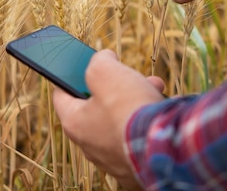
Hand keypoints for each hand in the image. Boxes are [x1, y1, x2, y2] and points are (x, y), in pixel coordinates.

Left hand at [52, 50, 164, 189]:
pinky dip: (150, 122)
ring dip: (137, 100)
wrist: (163, 147)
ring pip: (121, 121)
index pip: (61, 95)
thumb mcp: (106, 71)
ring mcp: (113, 159)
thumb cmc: (129, 108)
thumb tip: (105, 58)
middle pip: (97, 107)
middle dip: (114, 86)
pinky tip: (164, 110)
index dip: (70, 76)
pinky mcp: (136, 167)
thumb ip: (99, 61)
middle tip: (127, 74)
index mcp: (75, 123)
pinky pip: (140, 138)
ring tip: (154, 87)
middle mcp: (90, 145)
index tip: (83, 65)